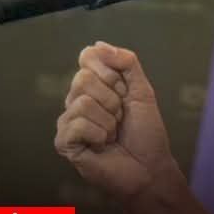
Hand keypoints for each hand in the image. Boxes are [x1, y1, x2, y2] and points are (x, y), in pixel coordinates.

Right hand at [54, 41, 181, 201]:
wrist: (150, 168)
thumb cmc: (146, 133)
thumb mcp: (142, 91)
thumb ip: (127, 63)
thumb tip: (96, 44)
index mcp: (93, 85)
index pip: (88, 57)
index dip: (111, 73)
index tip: (125, 92)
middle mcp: (76, 100)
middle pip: (83, 78)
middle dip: (112, 100)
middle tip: (121, 118)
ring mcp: (68, 121)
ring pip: (82, 102)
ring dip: (108, 121)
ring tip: (113, 134)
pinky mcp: (64, 142)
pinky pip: (77, 125)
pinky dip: (99, 135)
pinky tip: (102, 146)